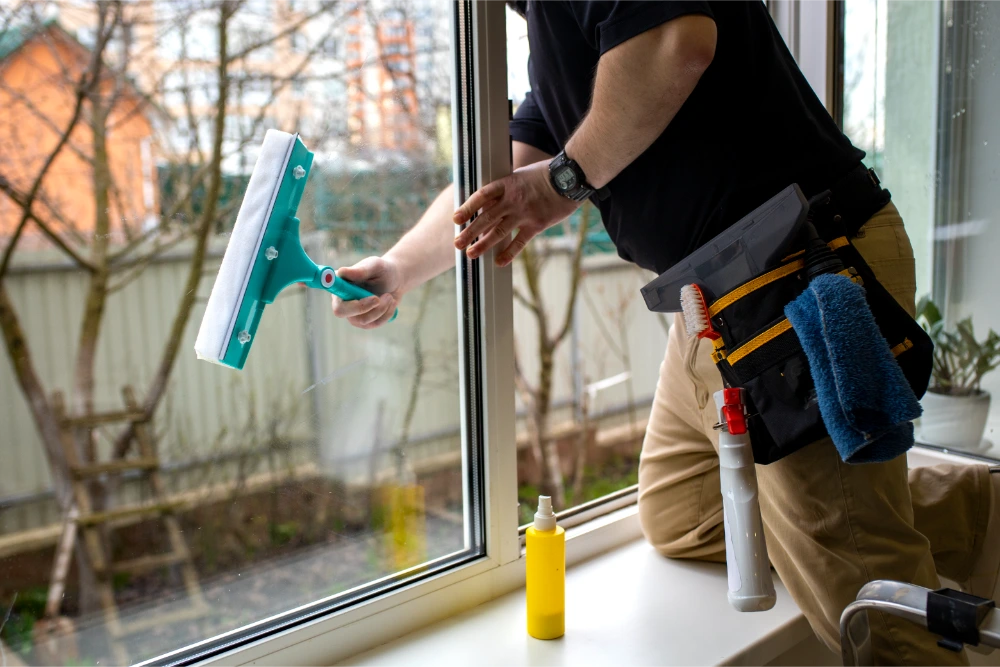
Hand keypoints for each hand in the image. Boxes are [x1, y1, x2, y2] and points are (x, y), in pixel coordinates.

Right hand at [331, 256, 401, 328]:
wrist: (396, 280)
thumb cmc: (383, 270)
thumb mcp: (375, 266)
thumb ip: (360, 270)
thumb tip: (341, 272)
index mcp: (340, 285)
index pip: (333, 296)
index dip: (339, 299)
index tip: (352, 293)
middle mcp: (342, 300)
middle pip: (341, 312)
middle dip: (363, 307)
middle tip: (377, 298)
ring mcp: (352, 313)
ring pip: (363, 320)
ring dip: (381, 308)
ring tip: (389, 296)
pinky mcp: (365, 321)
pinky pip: (375, 323)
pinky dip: (387, 313)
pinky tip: (390, 302)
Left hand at [453, 160, 580, 266]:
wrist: (569, 178)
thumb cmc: (545, 175)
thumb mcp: (520, 175)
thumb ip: (506, 189)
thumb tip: (489, 201)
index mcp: (507, 184)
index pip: (482, 196)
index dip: (467, 207)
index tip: (456, 219)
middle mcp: (513, 199)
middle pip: (486, 217)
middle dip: (470, 231)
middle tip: (457, 243)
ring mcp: (524, 213)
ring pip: (499, 231)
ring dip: (483, 244)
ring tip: (470, 254)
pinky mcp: (537, 224)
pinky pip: (520, 241)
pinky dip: (509, 253)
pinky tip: (499, 262)